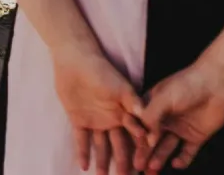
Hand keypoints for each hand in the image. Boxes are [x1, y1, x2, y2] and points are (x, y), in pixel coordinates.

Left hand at [53, 44, 150, 172]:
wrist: (76, 61)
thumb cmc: (102, 71)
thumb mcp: (121, 87)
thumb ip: (134, 103)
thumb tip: (147, 118)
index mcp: (127, 115)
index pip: (136, 138)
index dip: (140, 153)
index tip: (145, 168)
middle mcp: (113, 121)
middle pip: (120, 146)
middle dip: (123, 163)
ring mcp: (96, 121)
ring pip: (101, 146)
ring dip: (103, 162)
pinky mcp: (79, 119)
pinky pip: (81, 139)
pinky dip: (83, 152)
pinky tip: (84, 166)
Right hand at [139, 55, 223, 172]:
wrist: (216, 85)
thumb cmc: (186, 85)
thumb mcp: (163, 98)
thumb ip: (151, 118)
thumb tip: (145, 140)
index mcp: (150, 107)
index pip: (138, 126)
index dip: (133, 139)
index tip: (129, 151)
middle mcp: (163, 119)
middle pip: (151, 139)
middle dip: (144, 153)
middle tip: (138, 167)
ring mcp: (179, 128)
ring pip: (166, 147)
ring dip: (159, 158)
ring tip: (152, 170)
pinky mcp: (195, 136)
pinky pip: (187, 152)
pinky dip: (182, 159)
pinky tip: (176, 164)